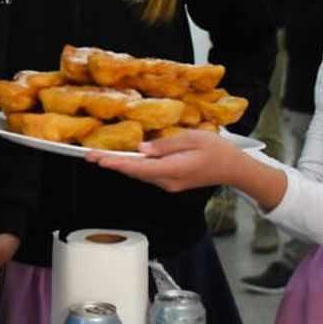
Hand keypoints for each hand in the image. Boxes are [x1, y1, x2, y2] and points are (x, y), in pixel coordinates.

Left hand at [90, 131, 263, 195]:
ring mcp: (169, 184)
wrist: (233, 169)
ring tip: (101, 157)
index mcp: (173, 170)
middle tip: (90, 156)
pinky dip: (134, 167)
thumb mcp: (192, 139)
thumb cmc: (217, 150)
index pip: (138, 168)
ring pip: (140, 174)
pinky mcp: (171, 182)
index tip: (99, 159)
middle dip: (113, 164)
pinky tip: (124, 160)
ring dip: (121, 166)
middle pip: (135, 173)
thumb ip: (165, 145)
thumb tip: (142, 148)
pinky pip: (148, 174)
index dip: (117, 163)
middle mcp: (168, 181)